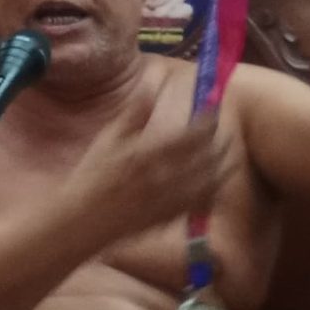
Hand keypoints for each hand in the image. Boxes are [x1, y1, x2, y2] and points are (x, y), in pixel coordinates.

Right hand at [66, 74, 232, 241]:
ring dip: (222, 166)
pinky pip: (200, 204)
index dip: (208, 120)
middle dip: (220, 142)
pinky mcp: (169, 216)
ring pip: (209, 182)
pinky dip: (212, 191)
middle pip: (206, 157)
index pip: (190, 133)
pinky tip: (215, 184)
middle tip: (227, 131)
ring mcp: (169, 199)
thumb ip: (133, 115)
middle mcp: (163, 177)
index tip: (214, 109)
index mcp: (149, 153)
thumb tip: (150, 88)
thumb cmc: (91, 176)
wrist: (82, 221)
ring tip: (227, 156)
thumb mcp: (108, 139)